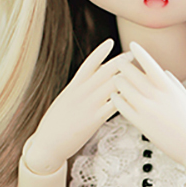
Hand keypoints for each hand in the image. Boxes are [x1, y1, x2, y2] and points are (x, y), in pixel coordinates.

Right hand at [23, 38, 129, 172]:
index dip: (99, 53)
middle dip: (119, 62)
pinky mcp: (93, 120)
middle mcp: (81, 93)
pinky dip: (124, 100)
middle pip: (103, 72)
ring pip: (110, 86)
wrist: (46, 144)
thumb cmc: (55, 125)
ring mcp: (88, 106)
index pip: (88, 64)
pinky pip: (112, 107)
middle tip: (132, 54)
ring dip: (125, 78)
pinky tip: (136, 96)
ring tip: (139, 73)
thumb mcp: (64, 102)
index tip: (110, 42)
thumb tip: (86, 82)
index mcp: (73, 87)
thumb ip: (77, 91)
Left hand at [112, 42, 185, 179]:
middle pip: (133, 74)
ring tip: (115, 79)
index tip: (132, 44)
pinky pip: (122, 107)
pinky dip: (117, 99)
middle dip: (124, 66)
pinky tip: (114, 96)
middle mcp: (157, 96)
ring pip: (124, 89)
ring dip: (118, 82)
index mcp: (170, 88)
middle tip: (118, 62)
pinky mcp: (141, 124)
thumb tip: (164, 72)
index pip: (150, 64)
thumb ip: (174, 85)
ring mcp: (148, 110)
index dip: (140, 53)